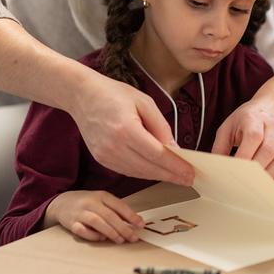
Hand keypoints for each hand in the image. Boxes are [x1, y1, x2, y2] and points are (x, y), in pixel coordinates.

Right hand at [46, 190, 145, 243]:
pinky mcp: (71, 223)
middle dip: (123, 228)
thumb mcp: (102, 201)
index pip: (118, 205)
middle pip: (109, 215)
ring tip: (120, 240)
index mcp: (101, 195)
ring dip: (110, 232)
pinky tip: (101, 238)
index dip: (131, 215)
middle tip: (133, 238)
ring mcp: (80, 212)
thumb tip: (135, 222)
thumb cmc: (87, 203)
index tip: (141, 225)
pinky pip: (82, 230)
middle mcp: (91, 202)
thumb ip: (116, 210)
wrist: (62, 202)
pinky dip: (92, 235)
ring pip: (97, 222)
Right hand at [70, 69, 194, 185]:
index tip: (191, 173)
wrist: (82, 96)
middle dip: (171, 175)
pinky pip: (127, 171)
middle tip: (189, 179)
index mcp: (126, 129)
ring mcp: (106, 155)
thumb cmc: (113, 94)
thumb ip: (160, 126)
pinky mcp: (101, 159)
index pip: (157, 155)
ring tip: (176, 176)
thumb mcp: (144, 102)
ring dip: (159, 176)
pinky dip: (143, 172)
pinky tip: (156, 171)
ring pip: (139, 173)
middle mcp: (114, 146)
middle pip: (149, 168)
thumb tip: (174, 149)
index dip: (176, 167)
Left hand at [212, 98, 273, 185]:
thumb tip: (215, 168)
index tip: (232, 174)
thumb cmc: (249, 118)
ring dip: (267, 176)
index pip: (252, 139)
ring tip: (254, 187)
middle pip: (268, 151)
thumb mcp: (229, 125)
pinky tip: (266, 184)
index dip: (243, 158)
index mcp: (255, 119)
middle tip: (242, 185)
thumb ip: (220, 146)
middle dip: (255, 171)